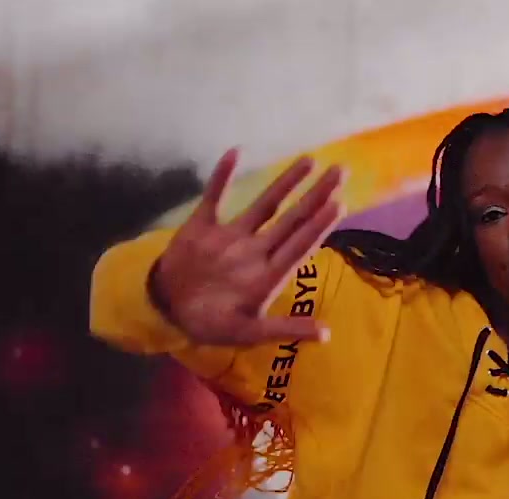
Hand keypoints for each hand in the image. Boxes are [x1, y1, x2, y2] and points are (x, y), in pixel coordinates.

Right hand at [153, 148, 344, 345]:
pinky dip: (222, 176)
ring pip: (265, 204)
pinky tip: (235, 152)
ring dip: (285, 182)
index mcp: (268, 274)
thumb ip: (283, 329)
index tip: (339, 203)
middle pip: (293, 219)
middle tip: (341, 171)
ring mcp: (232, 237)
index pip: (300, 245)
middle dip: (316, 196)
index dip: (319, 226)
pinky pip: (215, 197)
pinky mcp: (204, 226)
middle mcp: (256, 251)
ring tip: (309, 160)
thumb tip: (326, 335)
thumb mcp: (247, 333)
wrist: (167, 310)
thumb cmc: (211, 325)